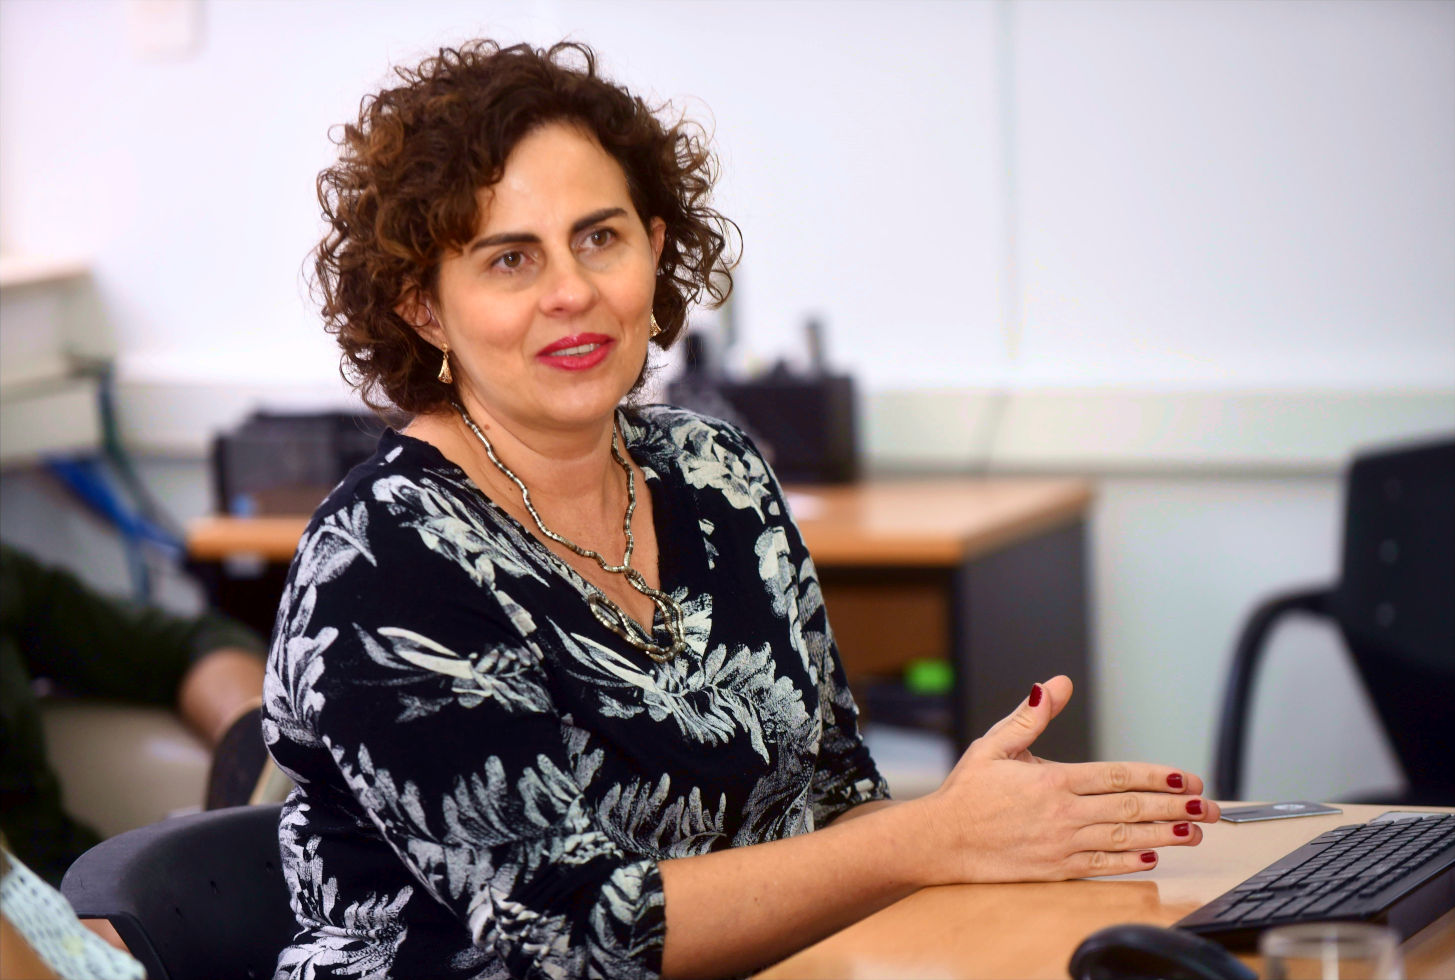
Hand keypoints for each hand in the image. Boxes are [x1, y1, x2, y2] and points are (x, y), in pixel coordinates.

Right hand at [912, 675, 1219, 883]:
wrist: (939, 840)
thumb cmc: (966, 792)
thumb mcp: (995, 745)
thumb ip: (1031, 716)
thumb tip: (1056, 684)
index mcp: (1053, 780)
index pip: (1118, 777)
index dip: (1156, 777)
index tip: (1186, 777)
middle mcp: (1063, 813)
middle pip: (1131, 810)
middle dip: (1176, 808)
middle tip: (1210, 807)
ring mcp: (1061, 844)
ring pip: (1124, 840)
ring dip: (1164, 836)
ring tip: (1195, 833)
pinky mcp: (1054, 869)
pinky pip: (1101, 866)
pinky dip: (1130, 862)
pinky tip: (1153, 857)